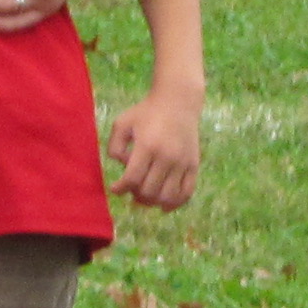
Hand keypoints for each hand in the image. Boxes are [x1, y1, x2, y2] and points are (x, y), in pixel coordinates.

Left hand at [109, 92, 202, 210]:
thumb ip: (114, 147)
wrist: (178, 101)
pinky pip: (186, 193)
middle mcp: (167, 156)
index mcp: (147, 145)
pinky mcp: (194, 165)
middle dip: (135, 194)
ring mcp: (182, 162)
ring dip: (153, 201)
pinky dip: (174, 204)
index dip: (120, 188)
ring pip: (167, 197)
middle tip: (131, 188)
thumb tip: (123, 167)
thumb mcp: (122, 123)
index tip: (115, 188)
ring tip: (145, 194)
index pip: (132, 179)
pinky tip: (163, 205)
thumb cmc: (146, 112)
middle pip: (149, 191)